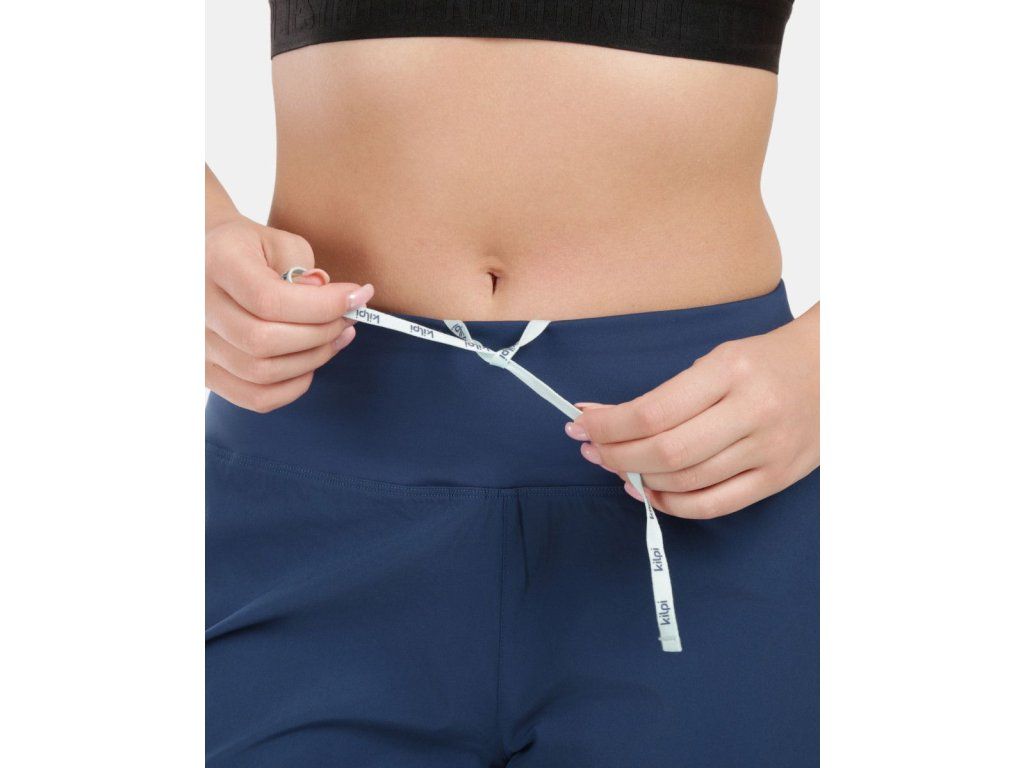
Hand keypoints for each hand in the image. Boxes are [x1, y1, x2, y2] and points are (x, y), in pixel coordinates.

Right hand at [205, 216, 372, 412]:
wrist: (206, 262)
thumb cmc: (250, 250)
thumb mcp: (279, 242)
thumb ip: (303, 268)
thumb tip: (328, 301)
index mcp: (216, 265)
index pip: (269, 300)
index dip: (322, 305)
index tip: (357, 296)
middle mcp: (197, 308)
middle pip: (264, 341)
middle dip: (321, 332)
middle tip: (348, 318)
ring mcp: (197, 346)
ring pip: (263, 373)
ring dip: (313, 358)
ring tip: (338, 336)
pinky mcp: (207, 372)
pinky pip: (256, 397)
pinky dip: (294, 386)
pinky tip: (311, 360)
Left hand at [567, 306, 818, 518]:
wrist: (836, 367)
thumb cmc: (767, 360)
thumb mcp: (718, 358)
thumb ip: (670, 393)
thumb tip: (607, 420)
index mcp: (730, 371)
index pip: (653, 411)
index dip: (607, 424)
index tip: (580, 423)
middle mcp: (751, 411)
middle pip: (665, 451)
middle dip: (615, 454)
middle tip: (591, 450)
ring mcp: (768, 449)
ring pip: (686, 482)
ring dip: (638, 479)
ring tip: (616, 467)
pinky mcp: (778, 478)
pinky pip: (715, 505)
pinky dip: (673, 505)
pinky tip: (650, 491)